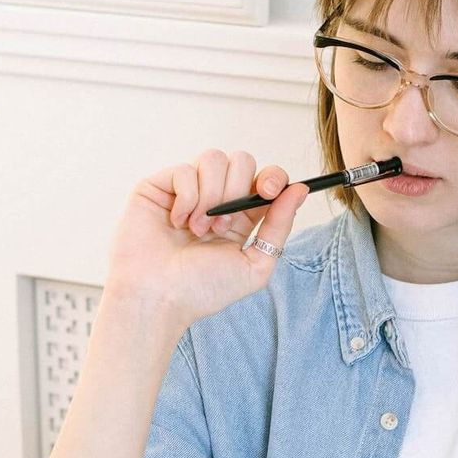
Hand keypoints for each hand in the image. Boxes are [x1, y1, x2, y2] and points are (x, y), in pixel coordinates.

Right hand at [104, 149, 311, 331]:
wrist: (158, 298)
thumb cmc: (201, 290)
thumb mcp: (254, 264)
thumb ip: (279, 226)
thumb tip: (300, 188)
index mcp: (240, 217)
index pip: (264, 178)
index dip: (272, 177)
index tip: (269, 191)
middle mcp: (214, 199)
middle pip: (242, 160)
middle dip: (236, 191)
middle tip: (222, 226)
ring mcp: (186, 190)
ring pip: (213, 159)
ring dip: (210, 197)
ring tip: (197, 229)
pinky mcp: (159, 186)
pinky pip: (184, 170)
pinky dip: (185, 198)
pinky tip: (176, 222)